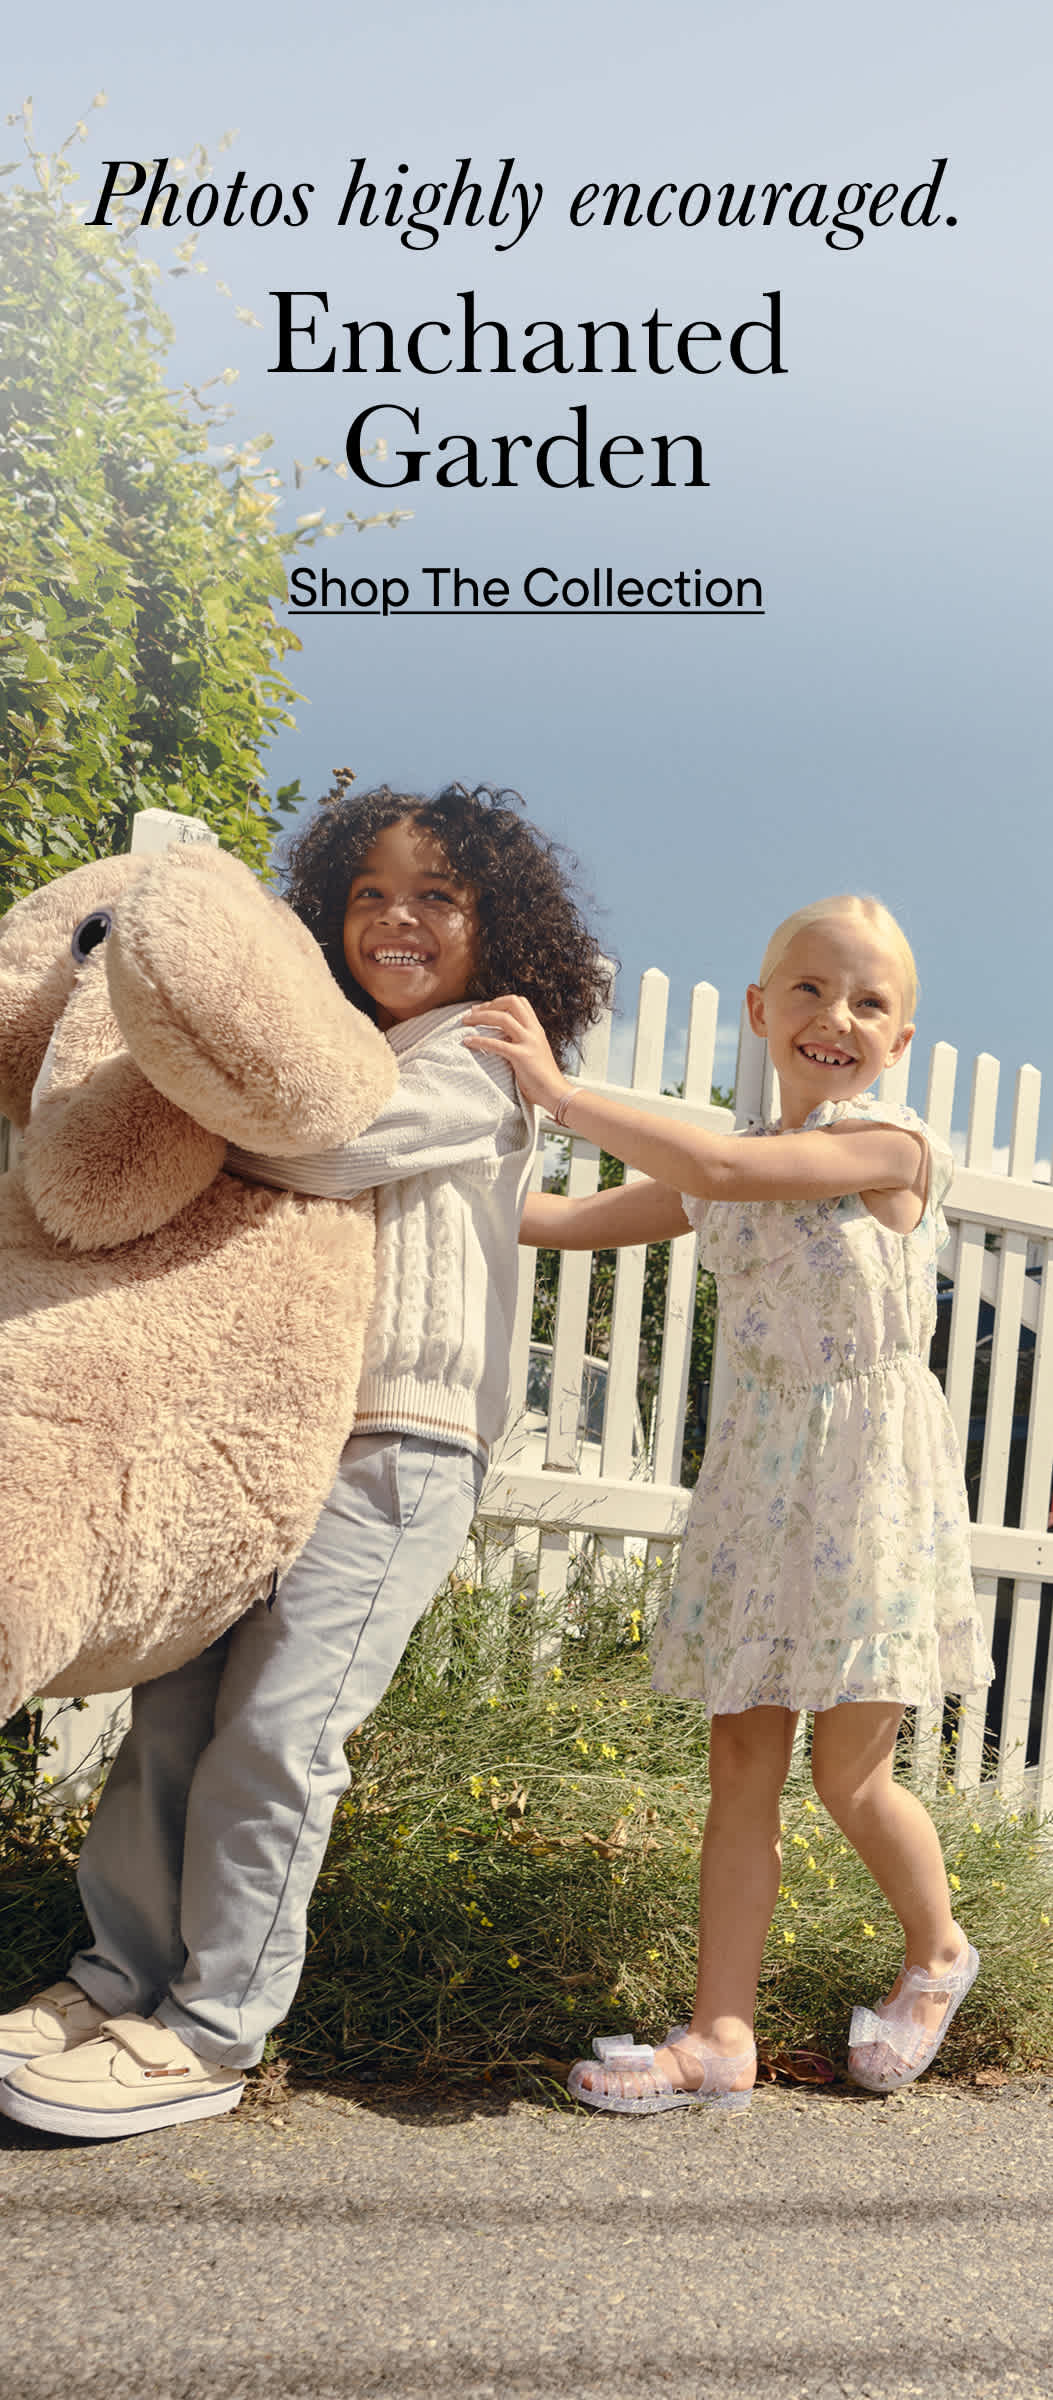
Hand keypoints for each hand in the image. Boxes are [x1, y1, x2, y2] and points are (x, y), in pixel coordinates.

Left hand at [462, 995, 569, 1115]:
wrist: (556, 1093)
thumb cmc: (543, 1078)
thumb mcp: (535, 1051)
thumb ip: (523, 1042)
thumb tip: (503, 1039)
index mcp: (536, 1029)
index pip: (520, 1002)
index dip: (500, 1001)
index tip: (485, 1009)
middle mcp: (534, 1031)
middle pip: (511, 1002)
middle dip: (489, 1004)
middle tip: (473, 1013)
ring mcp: (529, 1042)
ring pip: (503, 1018)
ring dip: (480, 1017)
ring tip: (465, 1022)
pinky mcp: (522, 1056)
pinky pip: (497, 1044)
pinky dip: (479, 1040)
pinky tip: (468, 1041)